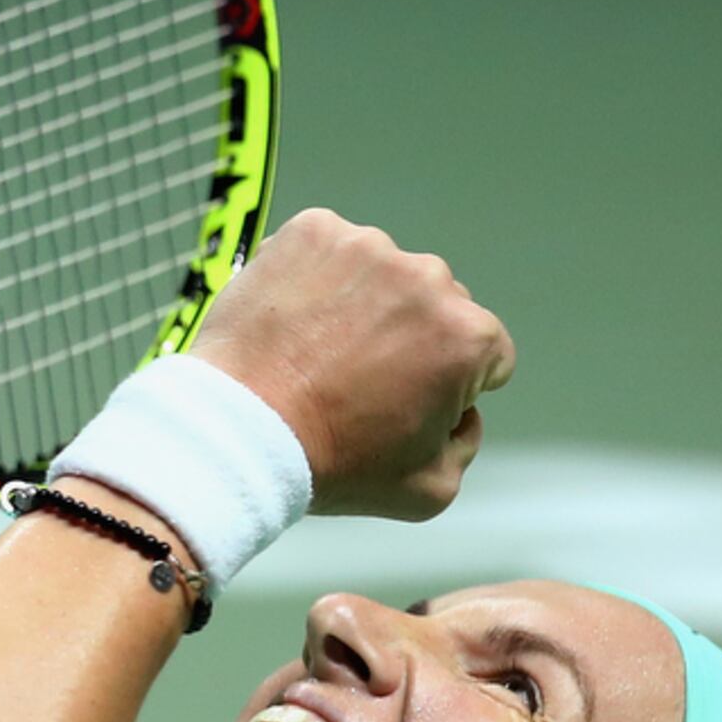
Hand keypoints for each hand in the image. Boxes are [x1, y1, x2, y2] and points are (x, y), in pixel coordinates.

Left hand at [186, 207, 513, 520]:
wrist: (236, 430)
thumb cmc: (330, 464)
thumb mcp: (429, 488)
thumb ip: (466, 442)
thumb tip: (462, 410)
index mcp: (469, 337)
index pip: (486, 353)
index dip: (449, 384)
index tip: (403, 401)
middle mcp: (428, 278)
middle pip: (436, 307)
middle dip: (408, 338)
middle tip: (354, 379)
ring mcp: (368, 247)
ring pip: (382, 275)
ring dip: (362, 303)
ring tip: (317, 351)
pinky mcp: (313, 232)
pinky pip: (328, 251)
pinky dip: (314, 277)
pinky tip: (292, 322)